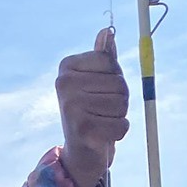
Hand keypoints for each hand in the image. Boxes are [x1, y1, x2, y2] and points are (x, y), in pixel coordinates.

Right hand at [57, 28, 128, 186]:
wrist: (79, 154)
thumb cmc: (91, 113)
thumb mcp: (96, 83)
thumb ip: (103, 58)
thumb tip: (107, 33)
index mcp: (67, 67)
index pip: (109, 61)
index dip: (116, 77)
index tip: (102, 91)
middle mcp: (64, 84)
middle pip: (119, 83)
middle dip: (121, 100)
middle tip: (104, 112)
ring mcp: (71, 106)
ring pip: (122, 104)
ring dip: (120, 117)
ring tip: (103, 122)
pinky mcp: (83, 129)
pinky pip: (121, 125)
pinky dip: (119, 133)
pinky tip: (104, 136)